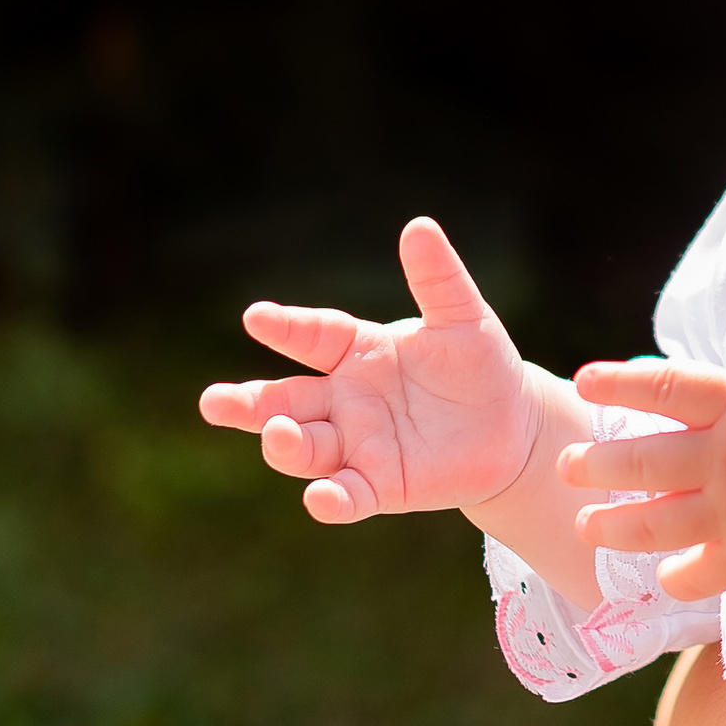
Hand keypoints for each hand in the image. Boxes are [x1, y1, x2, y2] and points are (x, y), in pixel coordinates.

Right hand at [199, 218, 537, 523]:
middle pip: (284, 401)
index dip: (286, 326)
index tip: (256, 316)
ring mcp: (358, 445)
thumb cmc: (479, 364)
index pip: (313, 335)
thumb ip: (437, 278)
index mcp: (357, 351)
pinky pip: (348, 496)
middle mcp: (345, 400)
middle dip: (248, 403)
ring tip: (278, 434)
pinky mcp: (381, 486)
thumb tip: (420, 226)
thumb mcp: (463, 317)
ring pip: (306, 448)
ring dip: (285, 445)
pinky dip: (331, 499)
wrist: (512, 426)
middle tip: (213, 402)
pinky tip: (320, 498)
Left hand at [566, 301, 725, 598]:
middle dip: (599, 465)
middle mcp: (724, 456)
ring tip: (585, 527)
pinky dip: (678, 579)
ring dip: (616, 526)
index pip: (665, 388)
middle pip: (646, 460)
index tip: (584, 383)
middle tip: (566, 466)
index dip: (619, 384)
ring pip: (658, 522)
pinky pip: (703, 574)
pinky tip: (661, 580)